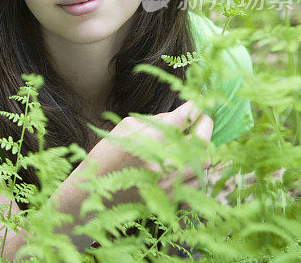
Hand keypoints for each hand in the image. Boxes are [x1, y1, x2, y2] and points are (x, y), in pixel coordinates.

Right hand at [94, 100, 213, 192]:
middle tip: (202, 118)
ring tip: (192, 141)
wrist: (95, 190)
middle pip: (202, 140)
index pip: (183, 118)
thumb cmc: (107, 154)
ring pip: (205, 161)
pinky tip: (186, 162)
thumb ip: (155, 120)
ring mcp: (169, 182)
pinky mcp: (172, 197)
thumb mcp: (124, 128)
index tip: (196, 102)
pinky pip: (199, 180)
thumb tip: (181, 117)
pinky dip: (197, 168)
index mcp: (147, 140)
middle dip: (205, 124)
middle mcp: (162, 162)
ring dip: (202, 148)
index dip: (194, 106)